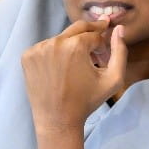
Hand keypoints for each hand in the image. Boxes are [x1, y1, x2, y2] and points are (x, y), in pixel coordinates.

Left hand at [22, 19, 127, 133]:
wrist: (57, 120)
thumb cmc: (87, 101)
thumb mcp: (113, 79)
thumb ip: (120, 51)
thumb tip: (119, 29)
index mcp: (75, 45)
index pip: (95, 35)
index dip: (103, 46)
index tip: (103, 58)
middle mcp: (55, 42)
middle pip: (77, 29)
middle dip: (89, 35)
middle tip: (95, 45)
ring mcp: (38, 48)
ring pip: (61, 38)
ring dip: (72, 46)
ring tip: (76, 66)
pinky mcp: (27, 56)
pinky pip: (46, 47)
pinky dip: (55, 53)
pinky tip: (60, 70)